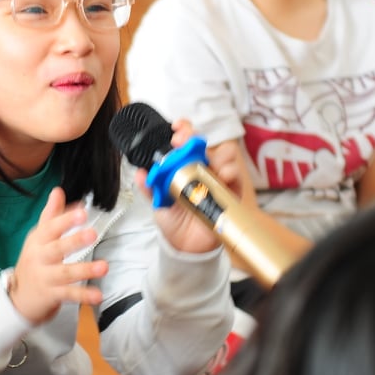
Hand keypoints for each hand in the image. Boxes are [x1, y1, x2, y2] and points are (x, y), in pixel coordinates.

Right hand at [7, 188, 104, 323]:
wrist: (18, 297)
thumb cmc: (33, 262)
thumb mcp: (38, 237)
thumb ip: (51, 215)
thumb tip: (58, 191)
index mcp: (38, 241)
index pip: (51, 227)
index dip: (66, 219)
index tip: (82, 211)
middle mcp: (40, 258)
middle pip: (56, 248)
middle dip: (74, 241)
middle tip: (92, 233)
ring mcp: (45, 277)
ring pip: (65, 273)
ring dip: (85, 269)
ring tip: (103, 266)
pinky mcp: (52, 295)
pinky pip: (69, 294)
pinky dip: (84, 295)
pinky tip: (98, 295)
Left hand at [136, 121, 243, 254]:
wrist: (186, 246)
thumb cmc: (175, 220)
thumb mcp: (159, 203)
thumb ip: (150, 188)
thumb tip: (140, 174)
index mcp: (185, 166)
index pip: (187, 142)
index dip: (183, 130)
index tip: (175, 128)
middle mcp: (203, 169)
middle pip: (205, 143)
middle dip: (194, 137)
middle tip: (183, 141)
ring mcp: (218, 179)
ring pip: (225, 154)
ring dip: (216, 153)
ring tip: (206, 162)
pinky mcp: (231, 192)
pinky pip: (235, 176)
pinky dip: (230, 172)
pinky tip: (221, 176)